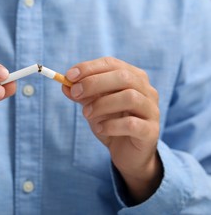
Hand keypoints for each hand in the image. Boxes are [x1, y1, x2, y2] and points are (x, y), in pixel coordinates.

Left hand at [63, 57, 161, 202]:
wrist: (127, 154)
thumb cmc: (111, 123)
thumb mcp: (93, 106)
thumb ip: (81, 95)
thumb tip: (65, 84)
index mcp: (133, 77)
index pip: (112, 64)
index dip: (89, 67)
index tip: (69, 75)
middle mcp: (147, 90)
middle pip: (123, 77)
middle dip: (94, 83)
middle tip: (75, 93)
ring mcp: (152, 110)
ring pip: (129, 97)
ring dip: (102, 104)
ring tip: (86, 114)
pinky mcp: (151, 131)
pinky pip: (132, 123)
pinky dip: (111, 125)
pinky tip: (101, 129)